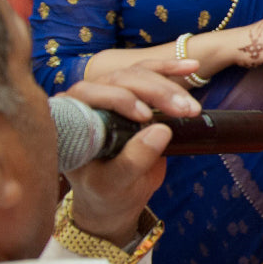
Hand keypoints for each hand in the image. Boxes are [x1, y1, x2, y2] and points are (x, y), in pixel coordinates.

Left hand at [63, 62, 199, 245]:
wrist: (115, 196)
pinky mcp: (131, 92)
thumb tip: (161, 130)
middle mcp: (85, 101)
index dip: (118, 99)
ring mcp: (108, 93)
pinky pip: (150, 73)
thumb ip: (133, 161)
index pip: (89, 94)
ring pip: (137, 74)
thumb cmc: (106, 192)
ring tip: (191, 107)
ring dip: (168, 86)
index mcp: (70, 120)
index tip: (146, 116)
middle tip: (184, 110)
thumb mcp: (115, 184)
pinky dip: (171, 69)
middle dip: (154, 93)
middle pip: (118, 80)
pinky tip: (192, 67)